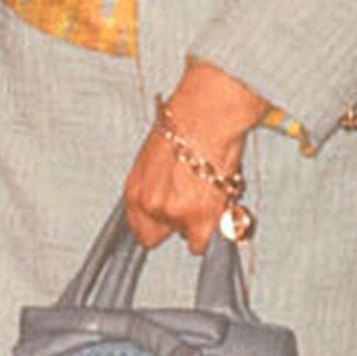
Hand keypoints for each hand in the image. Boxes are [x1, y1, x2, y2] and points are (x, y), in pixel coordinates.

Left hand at [122, 62, 269, 254]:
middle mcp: (150, 206)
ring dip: (200, 220)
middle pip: (160, 236)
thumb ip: (156, 184)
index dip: (157, 225)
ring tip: (210, 189)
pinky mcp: (201, 221)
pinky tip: (221, 204)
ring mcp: (175, 215)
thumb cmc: (185, 122)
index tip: (168, 222)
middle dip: (176, 224)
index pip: (139, 230)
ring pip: (188, 236)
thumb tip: (169, 193)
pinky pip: (207, 243)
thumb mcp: (154, 156)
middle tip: (194, 200)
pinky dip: (217, 229)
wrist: (208, 113)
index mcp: (135, 190)